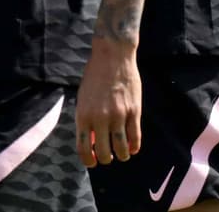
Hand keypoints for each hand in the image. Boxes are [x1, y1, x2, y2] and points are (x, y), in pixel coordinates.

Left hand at [75, 37, 141, 166]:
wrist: (112, 56)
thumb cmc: (94, 76)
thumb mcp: (83, 97)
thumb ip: (86, 117)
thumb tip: (91, 139)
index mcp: (83, 115)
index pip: (83, 148)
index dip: (88, 160)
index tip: (92, 163)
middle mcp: (100, 118)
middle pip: (103, 153)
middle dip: (105, 159)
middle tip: (108, 157)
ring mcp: (118, 116)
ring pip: (121, 149)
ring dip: (122, 156)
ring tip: (121, 154)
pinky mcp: (134, 112)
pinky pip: (135, 138)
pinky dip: (134, 147)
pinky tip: (133, 147)